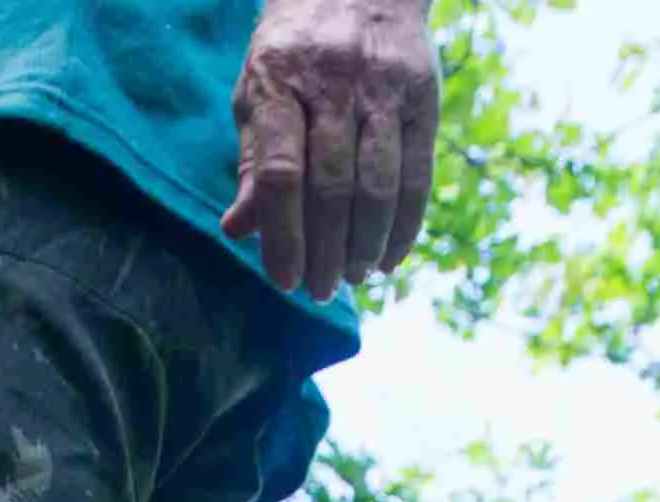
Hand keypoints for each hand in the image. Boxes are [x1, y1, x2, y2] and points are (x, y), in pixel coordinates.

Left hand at [219, 0, 438, 301]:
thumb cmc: (292, 52)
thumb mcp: (257, 92)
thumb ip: (250, 162)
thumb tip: (237, 232)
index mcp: (278, 81)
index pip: (280, 174)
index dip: (282, 236)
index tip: (283, 280)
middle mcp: (332, 82)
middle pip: (331, 186)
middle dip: (325, 250)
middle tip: (320, 290)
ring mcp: (382, 87)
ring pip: (378, 184)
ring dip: (365, 244)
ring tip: (354, 278)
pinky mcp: (422, 94)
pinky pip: (418, 172)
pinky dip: (405, 224)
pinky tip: (390, 257)